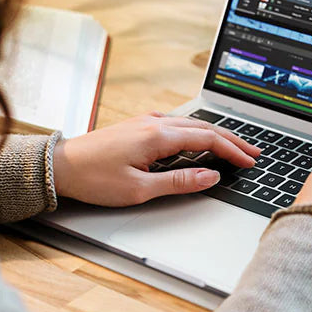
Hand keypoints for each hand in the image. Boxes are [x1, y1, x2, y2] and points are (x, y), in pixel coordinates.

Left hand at [52, 113, 259, 206]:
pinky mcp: (137, 127)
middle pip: (203, 128)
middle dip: (231, 140)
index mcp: (158, 136)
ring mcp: (145, 122)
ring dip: (215, 135)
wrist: (59, 166)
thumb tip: (210, 177)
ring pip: (191, 124)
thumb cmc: (93, 178)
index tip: (249, 161)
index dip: (232, 151)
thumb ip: (179, 182)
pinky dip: (196, 132)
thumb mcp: (139, 189)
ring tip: (233, 146)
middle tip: (252, 153)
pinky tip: (199, 139)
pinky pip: (176, 125)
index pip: (207, 139)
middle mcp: (154, 123)